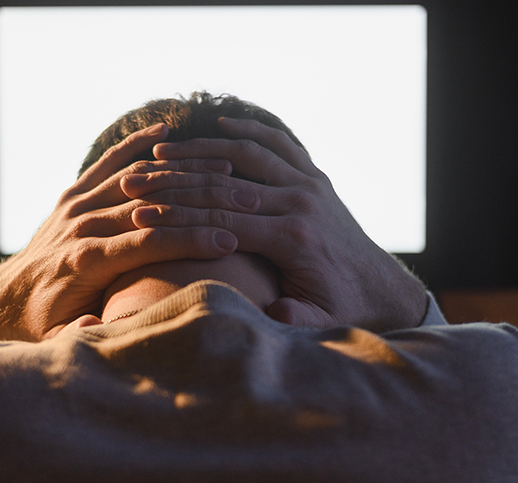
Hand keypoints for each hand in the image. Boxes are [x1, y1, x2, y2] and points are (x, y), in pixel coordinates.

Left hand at [0, 124, 248, 340]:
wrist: (10, 299)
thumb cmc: (46, 324)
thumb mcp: (58, 341)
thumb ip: (82, 334)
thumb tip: (97, 326)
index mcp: (85, 261)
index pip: (148, 243)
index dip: (189, 241)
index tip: (229, 240)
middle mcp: (81, 226)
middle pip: (150, 206)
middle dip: (200, 202)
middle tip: (245, 198)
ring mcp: (76, 205)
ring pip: (135, 178)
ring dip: (180, 170)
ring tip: (224, 166)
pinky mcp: (73, 194)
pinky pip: (108, 163)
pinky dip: (136, 145)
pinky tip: (165, 133)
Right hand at [124, 117, 427, 331]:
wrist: (380, 289)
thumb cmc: (342, 309)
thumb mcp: (321, 323)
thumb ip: (297, 318)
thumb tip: (277, 310)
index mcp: (295, 238)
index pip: (224, 220)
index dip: (180, 217)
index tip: (139, 215)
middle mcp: (303, 202)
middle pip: (228, 183)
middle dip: (179, 180)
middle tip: (137, 177)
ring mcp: (311, 183)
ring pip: (250, 154)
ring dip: (204, 149)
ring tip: (163, 150)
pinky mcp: (316, 177)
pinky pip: (278, 144)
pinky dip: (249, 130)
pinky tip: (220, 124)